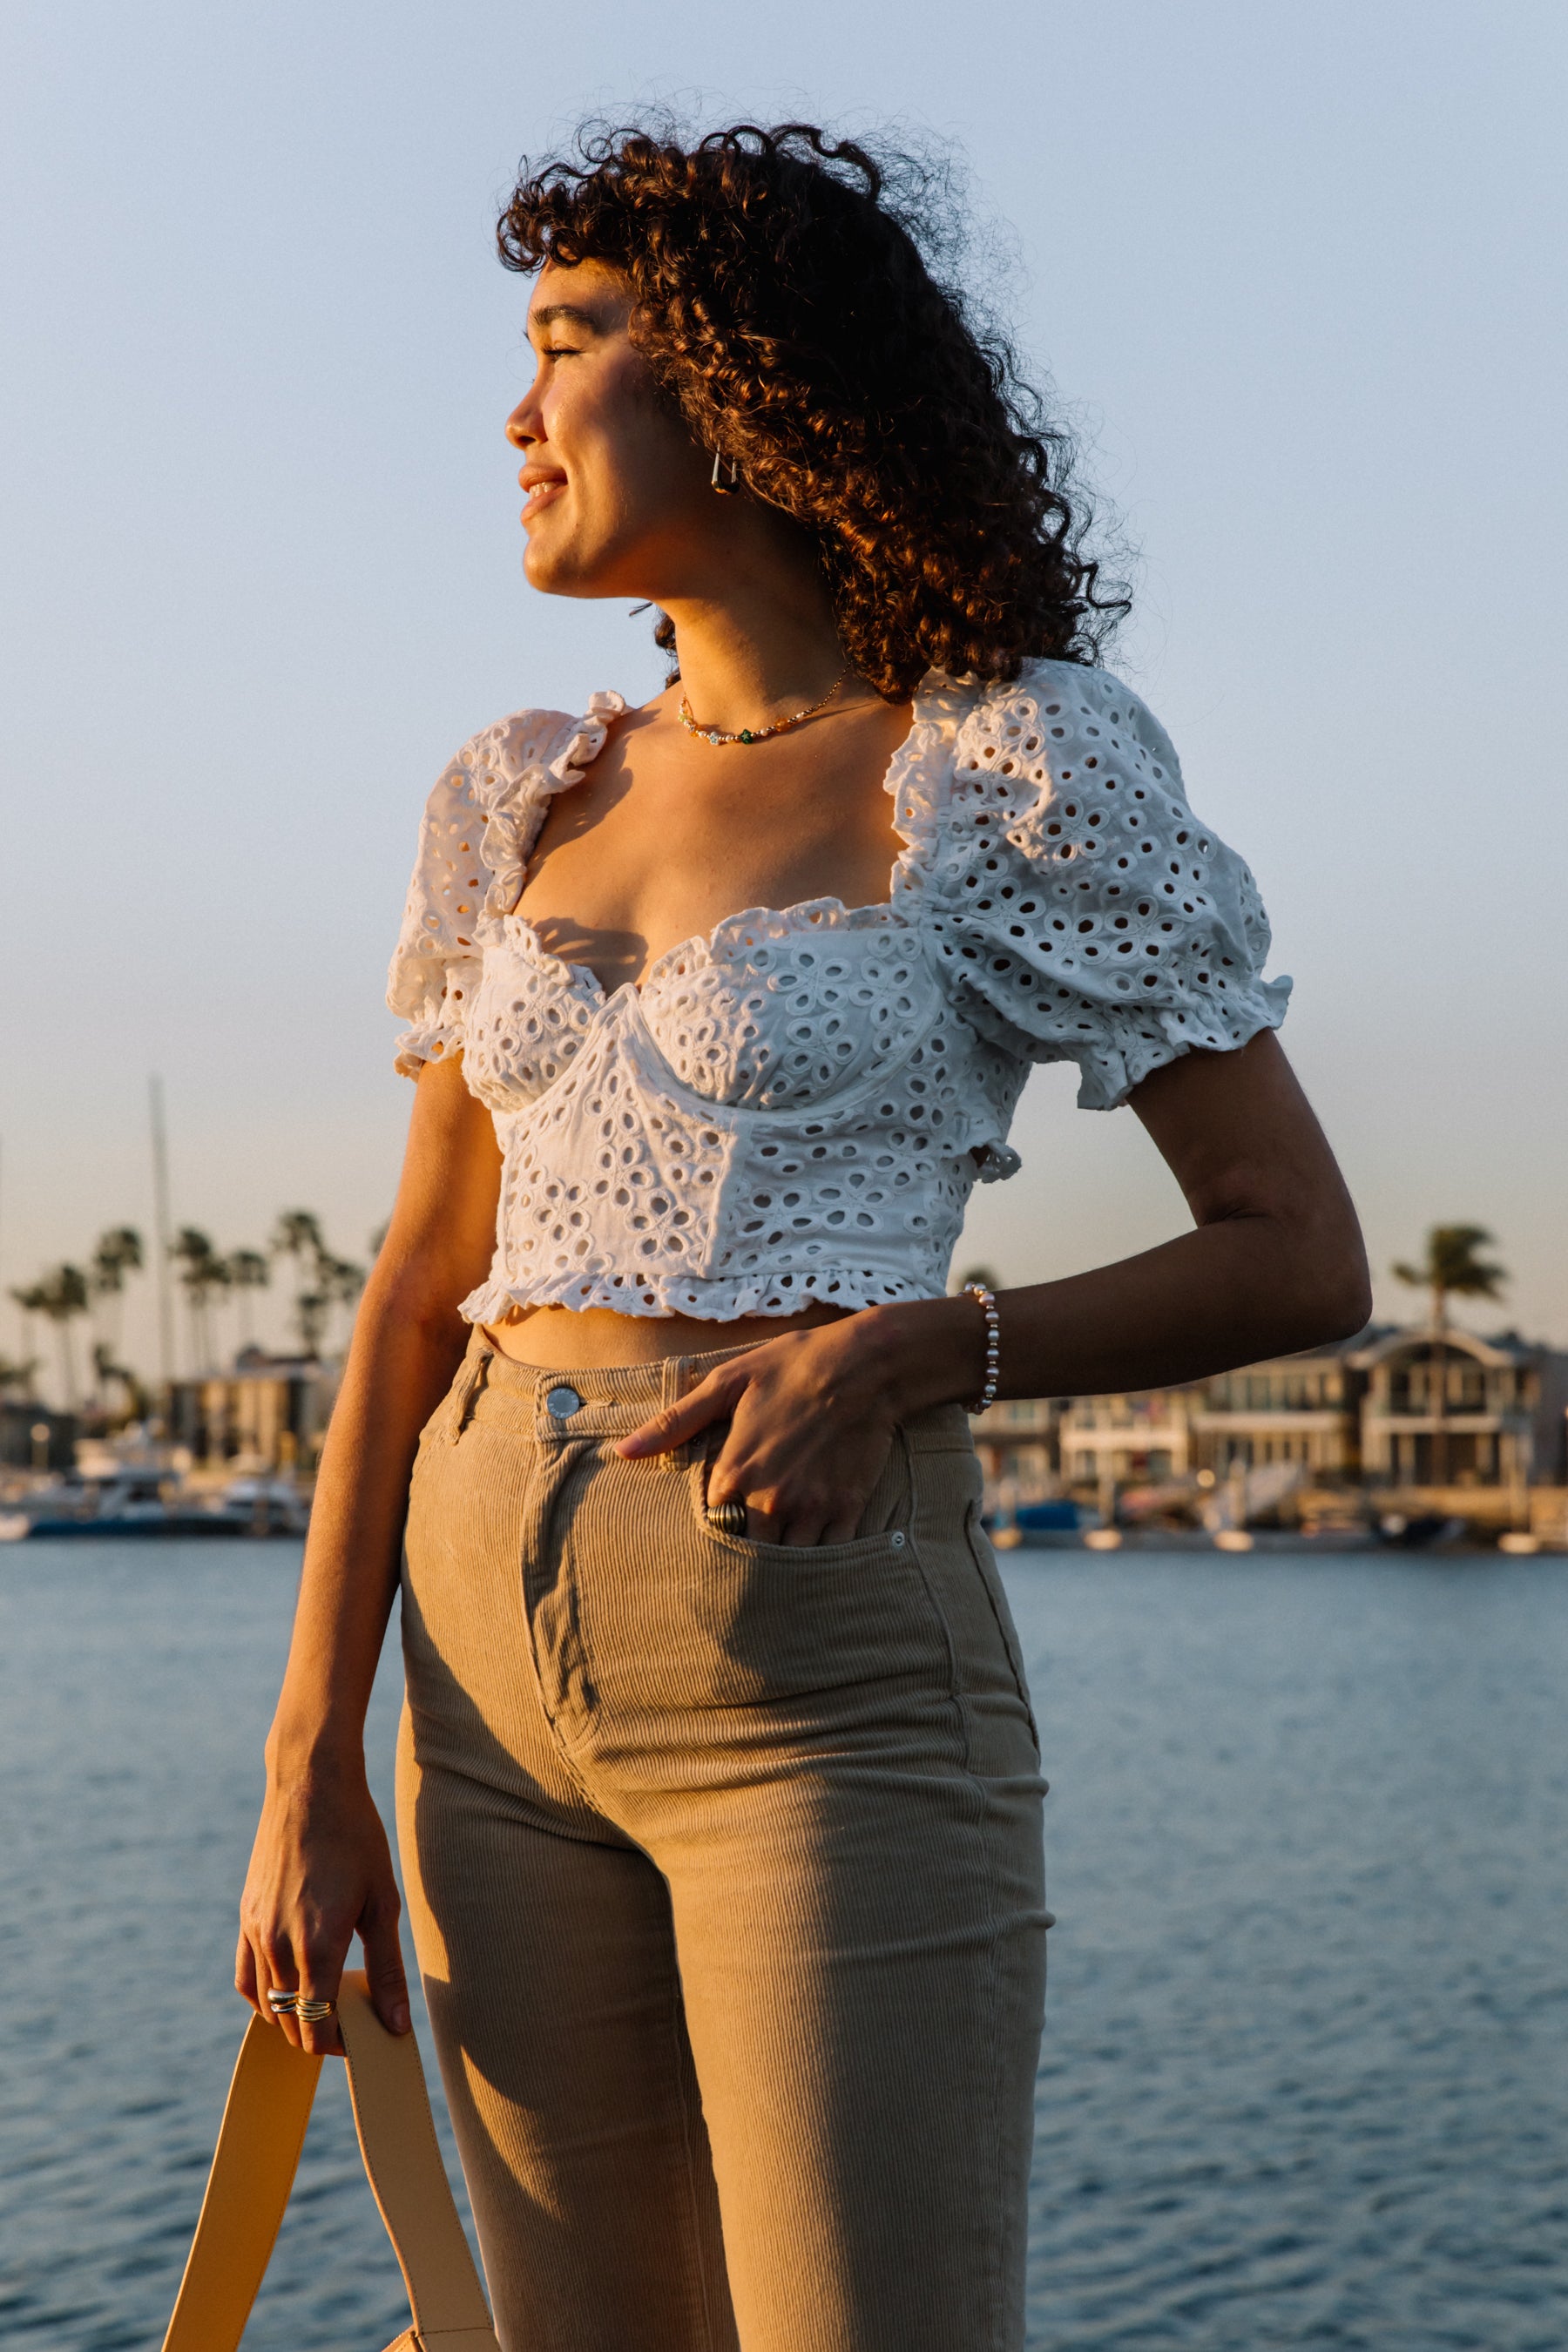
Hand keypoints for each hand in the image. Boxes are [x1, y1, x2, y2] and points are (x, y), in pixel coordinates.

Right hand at [236, 1757, 409, 2056]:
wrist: (310, 1785)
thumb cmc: (356, 1838)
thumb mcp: (383, 1902)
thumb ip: (387, 1970)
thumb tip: (397, 2025)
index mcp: (317, 1946)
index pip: (317, 2028)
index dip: (340, 2045)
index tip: (363, 2037)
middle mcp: (279, 1946)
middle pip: (291, 2022)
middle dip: (320, 2031)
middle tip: (353, 2018)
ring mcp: (256, 1931)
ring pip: (267, 2004)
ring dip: (295, 2014)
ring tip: (328, 1999)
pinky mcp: (245, 1916)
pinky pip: (246, 1977)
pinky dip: (265, 1996)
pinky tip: (290, 1988)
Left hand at [614, 1299, 978, 1545]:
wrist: (865, 1364)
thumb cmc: (792, 1366)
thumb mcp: (727, 1383)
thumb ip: (675, 1423)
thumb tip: (623, 1451)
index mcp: (735, 1472)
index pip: (711, 1525)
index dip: (715, 1526)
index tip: (718, 1525)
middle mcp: (771, 1499)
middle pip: (748, 1554)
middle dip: (746, 1554)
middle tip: (743, 1557)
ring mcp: (811, 1507)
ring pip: (788, 1561)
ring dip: (781, 1563)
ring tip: (777, 1563)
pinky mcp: (847, 1508)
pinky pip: (829, 1556)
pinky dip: (820, 1562)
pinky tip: (814, 1556)